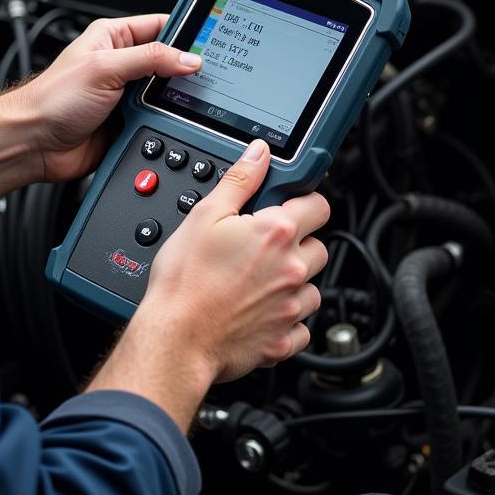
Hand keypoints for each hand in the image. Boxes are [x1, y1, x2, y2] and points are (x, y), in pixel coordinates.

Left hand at [7, 13, 201, 184]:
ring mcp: (127, 94)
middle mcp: (121, 63)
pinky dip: (168, 123)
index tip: (213, 38)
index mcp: (113, 37)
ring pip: (168, 94)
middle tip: (209, 76)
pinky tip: (175, 123)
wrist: (33, 143)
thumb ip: (149, 59)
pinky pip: (159, 120)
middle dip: (186, 70)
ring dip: (176, 100)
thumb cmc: (52, 99)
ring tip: (191, 100)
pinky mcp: (129, 122)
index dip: (187, 30)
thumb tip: (188, 58)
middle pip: (170, 61)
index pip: (161, 25)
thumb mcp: (104, 68)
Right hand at [86, 140, 328, 428]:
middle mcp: (292, 270)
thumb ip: (239, 180)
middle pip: (318, 247)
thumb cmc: (185, 279)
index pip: (318, 205)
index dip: (302, 202)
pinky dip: (286, 319)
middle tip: (261, 246)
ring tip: (257, 280)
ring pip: (312, 288)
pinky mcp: (284, 341)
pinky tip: (259, 311)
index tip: (287, 207)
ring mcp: (291, 308)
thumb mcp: (205, 214)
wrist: (176, 337)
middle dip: (297, 244)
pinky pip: (301, 327)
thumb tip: (259, 154)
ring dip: (293, 282)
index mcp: (276, 233)